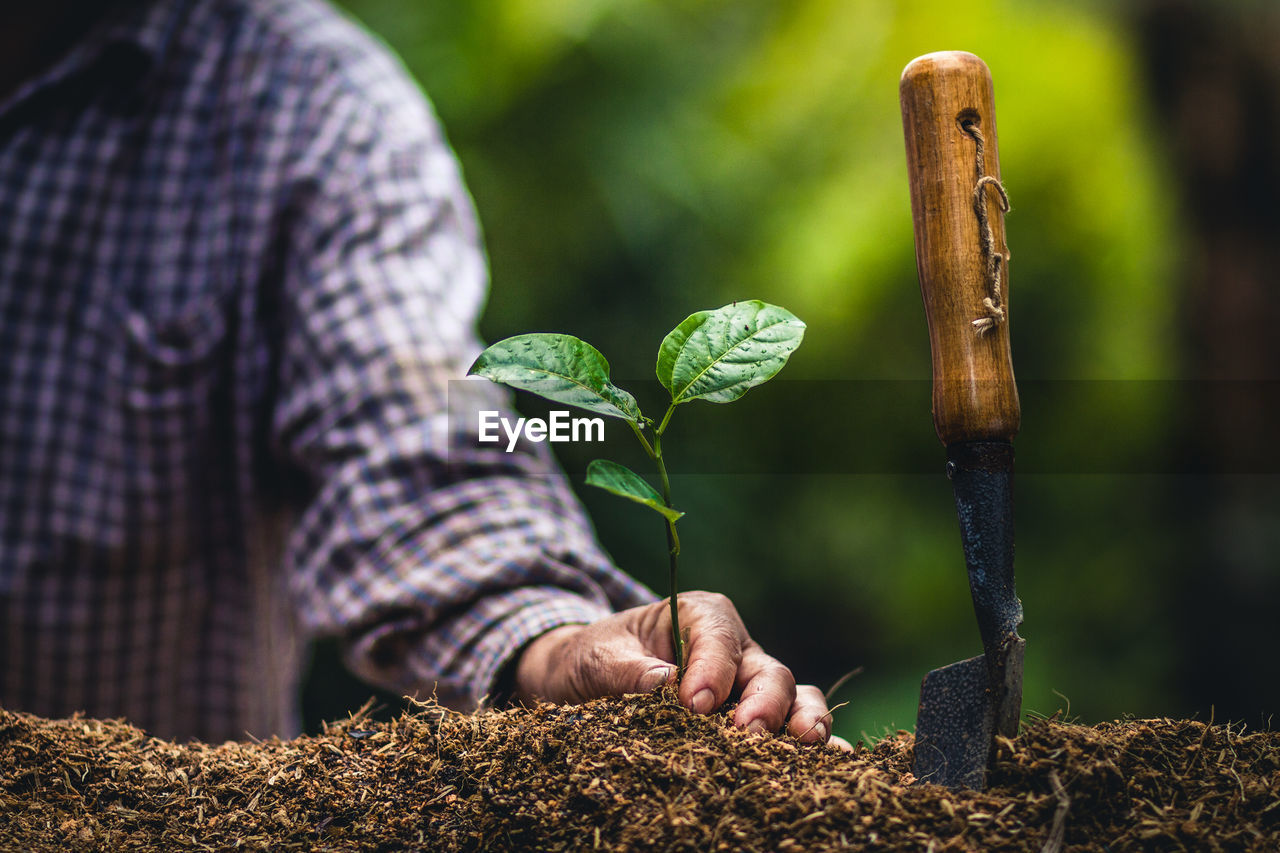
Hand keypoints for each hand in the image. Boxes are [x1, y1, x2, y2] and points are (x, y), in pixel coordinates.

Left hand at [513, 591, 852, 748]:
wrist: (588, 679)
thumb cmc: (594, 658)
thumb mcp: (597, 658)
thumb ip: (625, 669)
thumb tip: (662, 683)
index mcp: (700, 615)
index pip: (718, 638)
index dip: (713, 670)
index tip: (695, 705)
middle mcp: (735, 647)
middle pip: (767, 669)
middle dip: (765, 702)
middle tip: (748, 734)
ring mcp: (748, 684)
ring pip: (791, 696)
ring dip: (803, 720)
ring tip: (807, 745)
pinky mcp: (751, 718)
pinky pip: (788, 728)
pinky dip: (809, 745)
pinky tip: (834, 765)